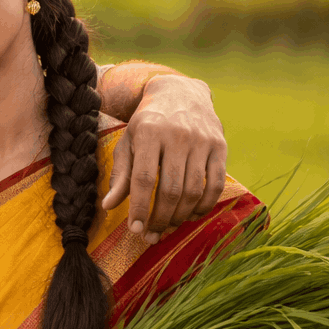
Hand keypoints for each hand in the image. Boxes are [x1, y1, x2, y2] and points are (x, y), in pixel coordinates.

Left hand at [101, 75, 226, 243]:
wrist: (180, 92)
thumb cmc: (148, 123)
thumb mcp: (128, 141)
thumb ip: (120, 174)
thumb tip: (108, 206)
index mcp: (149, 132)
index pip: (144, 178)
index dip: (140, 207)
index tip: (136, 229)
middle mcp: (178, 135)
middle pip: (171, 189)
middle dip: (161, 218)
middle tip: (152, 235)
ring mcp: (202, 140)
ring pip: (194, 190)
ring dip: (181, 216)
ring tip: (168, 227)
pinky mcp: (220, 146)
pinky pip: (216, 184)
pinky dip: (205, 205)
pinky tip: (192, 215)